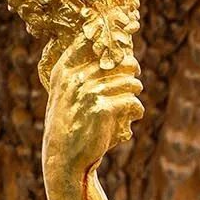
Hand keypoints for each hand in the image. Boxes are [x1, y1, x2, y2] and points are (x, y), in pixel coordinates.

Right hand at [42, 39, 143, 180]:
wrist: (64, 159)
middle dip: (131, 71)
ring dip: (134, 94)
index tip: (121, 53)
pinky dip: (135, 112)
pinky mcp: (103, 110)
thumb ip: (85, 71)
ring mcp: (88, 92)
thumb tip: (121, 52)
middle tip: (132, 81)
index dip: (112, 44)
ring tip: (128, 106)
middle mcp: (75, 78)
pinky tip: (128, 121)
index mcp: (64, 70)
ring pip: (131, 83)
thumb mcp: (68, 94)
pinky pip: (133, 103)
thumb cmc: (72, 124)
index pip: (92, 40)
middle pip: (122, 60)